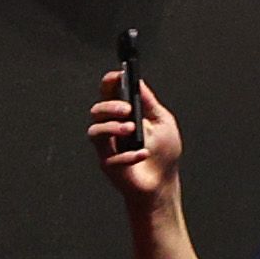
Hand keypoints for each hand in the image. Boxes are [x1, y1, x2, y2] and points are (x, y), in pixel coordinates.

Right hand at [86, 64, 181, 202]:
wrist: (163, 182)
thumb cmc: (163, 151)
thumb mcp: (162, 121)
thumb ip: (149, 102)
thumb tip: (138, 82)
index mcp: (124, 113)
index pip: (109, 93)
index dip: (109, 82)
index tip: (117, 76)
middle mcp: (112, 127)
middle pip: (97, 110)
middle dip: (110, 106)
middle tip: (126, 109)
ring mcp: (108, 146)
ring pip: (95, 131)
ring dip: (113, 128)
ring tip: (132, 130)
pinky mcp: (108, 165)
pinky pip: (110, 157)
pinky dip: (128, 155)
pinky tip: (143, 154)